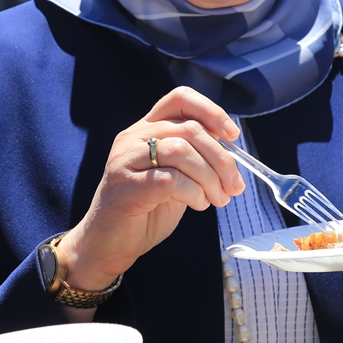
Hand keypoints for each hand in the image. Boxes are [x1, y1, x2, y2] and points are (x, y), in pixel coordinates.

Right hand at [58, 87, 244, 299]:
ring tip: (217, 199)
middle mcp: (133, 137)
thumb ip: (193, 158)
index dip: (211, 111)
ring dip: (210, 178)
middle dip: (221, 159)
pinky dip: (194, 193)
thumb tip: (230, 149)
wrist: (108, 243)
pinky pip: (172, 180)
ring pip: (182, 152)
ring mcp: (126, 160)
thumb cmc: (144, 210)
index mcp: (145, 129)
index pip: (180, 99)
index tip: (233, 135)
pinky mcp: (126, 186)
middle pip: (189, 129)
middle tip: (234, 186)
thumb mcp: (174, 176)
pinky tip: (198, 205)